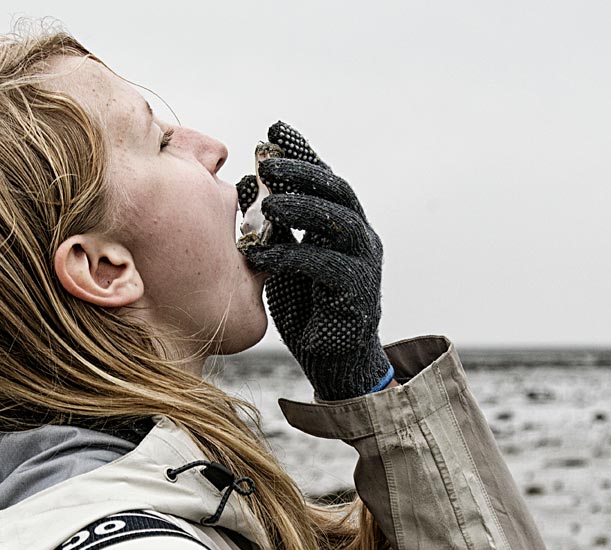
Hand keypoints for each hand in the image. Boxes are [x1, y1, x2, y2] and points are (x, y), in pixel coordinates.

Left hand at [239, 122, 390, 399]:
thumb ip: (273, 224)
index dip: (303, 153)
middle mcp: (359, 237)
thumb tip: (247, 183)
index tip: (276, 129)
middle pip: (338, 191)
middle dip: (303, 173)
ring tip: (268, 204)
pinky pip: (327, 266)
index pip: (325, 178)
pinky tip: (260, 253)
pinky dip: (292, 256)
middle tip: (267, 163)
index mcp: (342, 223)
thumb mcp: (283, 256)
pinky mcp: (356, 294)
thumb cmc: (307, 305)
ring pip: (340, 223)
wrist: (331, 358)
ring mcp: (363, 264)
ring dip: (304, 208)